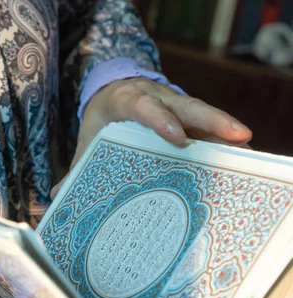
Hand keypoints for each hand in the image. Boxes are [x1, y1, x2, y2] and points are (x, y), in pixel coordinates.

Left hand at [52, 78, 252, 197]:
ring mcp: (176, 103)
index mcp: (127, 100)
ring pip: (203, 113)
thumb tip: (56, 196)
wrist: (112, 94)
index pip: (145, 106)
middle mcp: (156, 96)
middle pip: (186, 105)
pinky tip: (241, 155)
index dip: (161, 120)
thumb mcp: (89, 140)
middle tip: (237, 135)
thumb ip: (78, 166)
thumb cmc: (102, 122)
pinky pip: (208, 125)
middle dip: (211, 120)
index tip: (177, 138)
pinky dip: (223, 137)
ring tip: (247, 146)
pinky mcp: (187, 115)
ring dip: (225, 128)